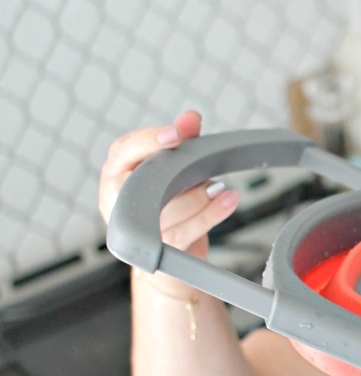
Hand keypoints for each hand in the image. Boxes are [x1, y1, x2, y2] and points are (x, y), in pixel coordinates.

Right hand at [98, 111, 238, 261]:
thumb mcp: (174, 169)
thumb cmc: (168, 206)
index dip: (150, 140)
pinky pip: (183, 233)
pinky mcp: (155, 251)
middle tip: (206, 170)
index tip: (175, 134)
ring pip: (167, 210)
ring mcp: (134, 228)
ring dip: (200, 198)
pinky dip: (210, 215)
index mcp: (117, 170)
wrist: (167, 256)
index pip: (126, 148)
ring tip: (220, 190)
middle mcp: (118, 198)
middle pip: (145, 182)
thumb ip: (182, 142)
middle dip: (180, 174)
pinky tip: (228, 201)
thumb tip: (191, 118)